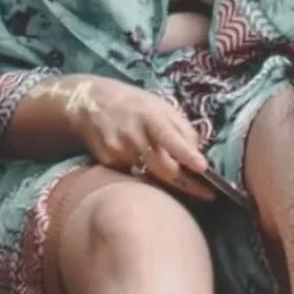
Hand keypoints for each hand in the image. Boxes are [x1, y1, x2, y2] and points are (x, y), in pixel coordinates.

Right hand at [55, 76, 214, 199]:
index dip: (187, 155)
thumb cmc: (135, 106)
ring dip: (165, 179)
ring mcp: (119, 150)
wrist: (88, 101)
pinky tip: (140, 162)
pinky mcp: (108, 161)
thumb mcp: (161, 107)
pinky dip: (143, 174)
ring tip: (173, 176)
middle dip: (185, 182)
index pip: (171, 138)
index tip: (202, 167)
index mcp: (150, 116)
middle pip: (163, 168)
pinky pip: (134, 175)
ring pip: (151, 177)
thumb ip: (183, 130)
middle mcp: (133, 134)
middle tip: (204, 192)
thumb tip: (199, 156)